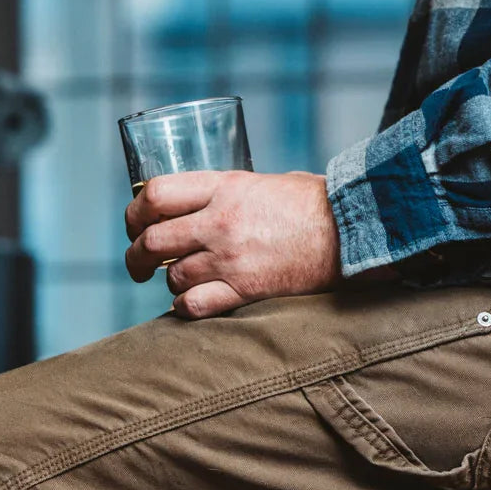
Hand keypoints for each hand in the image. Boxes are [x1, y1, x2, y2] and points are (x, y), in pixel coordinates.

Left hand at [124, 170, 342, 318]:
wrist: (356, 230)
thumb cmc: (320, 204)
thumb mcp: (269, 181)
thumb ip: (234, 192)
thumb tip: (211, 203)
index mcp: (225, 186)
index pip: (155, 194)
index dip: (134, 212)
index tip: (136, 225)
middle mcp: (221, 221)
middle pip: (152, 240)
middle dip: (137, 256)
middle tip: (139, 265)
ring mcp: (232, 258)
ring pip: (173, 277)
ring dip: (170, 282)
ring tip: (180, 283)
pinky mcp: (248, 289)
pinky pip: (194, 305)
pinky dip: (184, 307)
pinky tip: (189, 304)